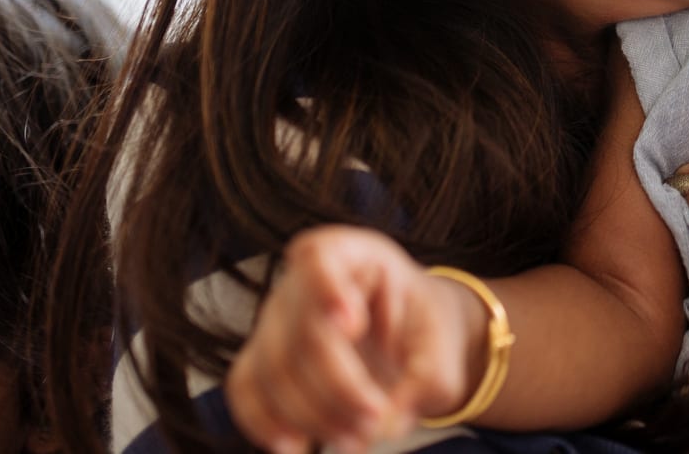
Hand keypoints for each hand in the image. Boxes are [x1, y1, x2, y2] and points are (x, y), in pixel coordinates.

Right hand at [224, 226, 480, 453]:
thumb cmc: (423, 330)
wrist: (406, 338)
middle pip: (303, 332)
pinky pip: (246, 390)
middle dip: (338, 387)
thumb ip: (424, 381)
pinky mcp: (258, 358)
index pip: (321, 257)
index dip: (328, 289)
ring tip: (356, 439)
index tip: (353, 324)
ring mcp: (273, 319)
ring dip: (312, 415)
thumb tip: (384, 426)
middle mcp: (301, 282)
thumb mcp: (442, 346)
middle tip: (375, 420)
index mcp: (353, 253)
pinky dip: (265, 423)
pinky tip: (294, 448)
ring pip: (273, 369)